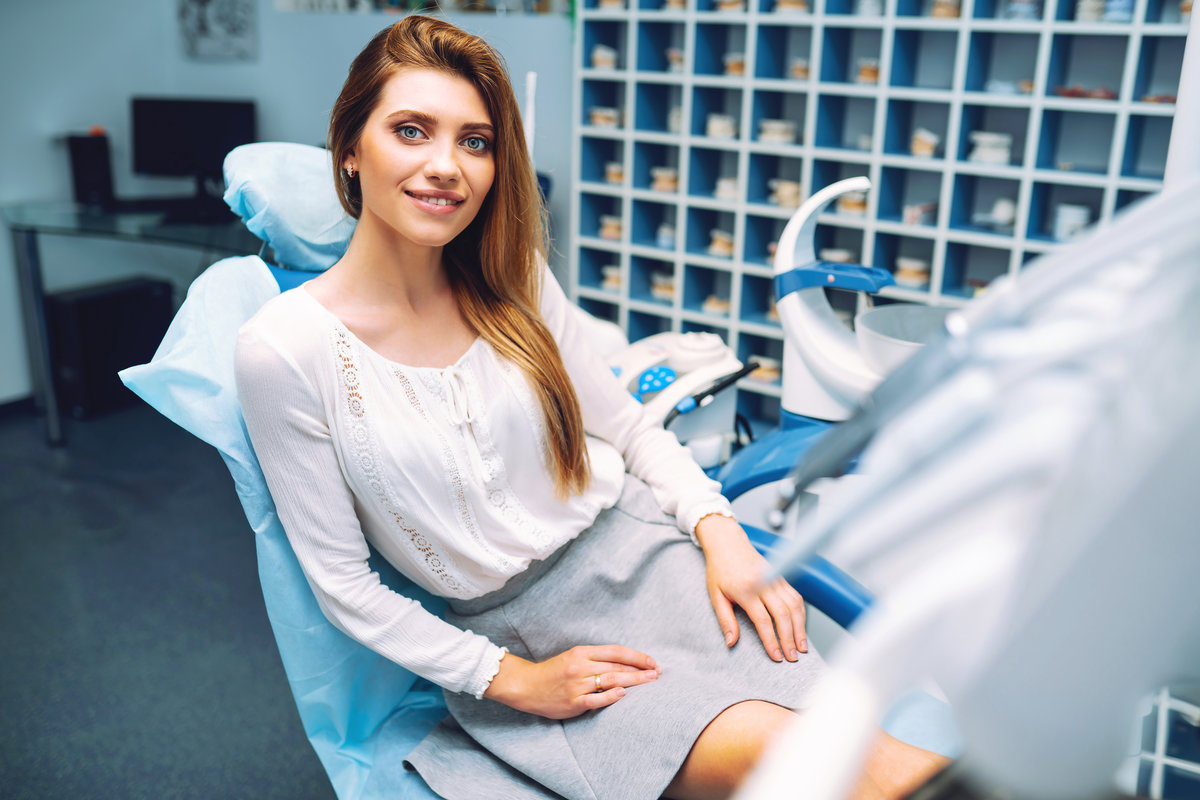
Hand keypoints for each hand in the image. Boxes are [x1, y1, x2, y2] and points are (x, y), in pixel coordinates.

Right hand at [483, 645, 660, 719]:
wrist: (526, 685)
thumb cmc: (552, 672)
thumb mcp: (573, 657)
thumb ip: (595, 659)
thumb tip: (624, 664)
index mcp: (582, 652)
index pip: (616, 651)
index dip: (636, 656)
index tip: (652, 661)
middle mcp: (581, 666)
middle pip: (617, 666)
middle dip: (640, 670)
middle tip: (658, 673)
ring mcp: (577, 684)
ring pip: (611, 680)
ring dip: (633, 681)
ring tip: (650, 682)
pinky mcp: (573, 702)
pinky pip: (596, 699)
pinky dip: (611, 696)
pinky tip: (624, 695)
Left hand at [694, 514, 808, 662]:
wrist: (727, 543)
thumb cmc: (719, 569)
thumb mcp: (715, 595)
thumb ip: (725, 620)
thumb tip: (731, 642)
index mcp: (745, 590)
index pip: (763, 620)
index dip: (771, 641)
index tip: (776, 656)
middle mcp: (763, 583)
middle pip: (783, 614)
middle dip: (790, 639)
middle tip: (793, 657)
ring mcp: (774, 579)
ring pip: (794, 605)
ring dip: (800, 627)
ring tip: (802, 647)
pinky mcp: (780, 576)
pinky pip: (796, 596)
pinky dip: (801, 613)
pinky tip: (800, 627)